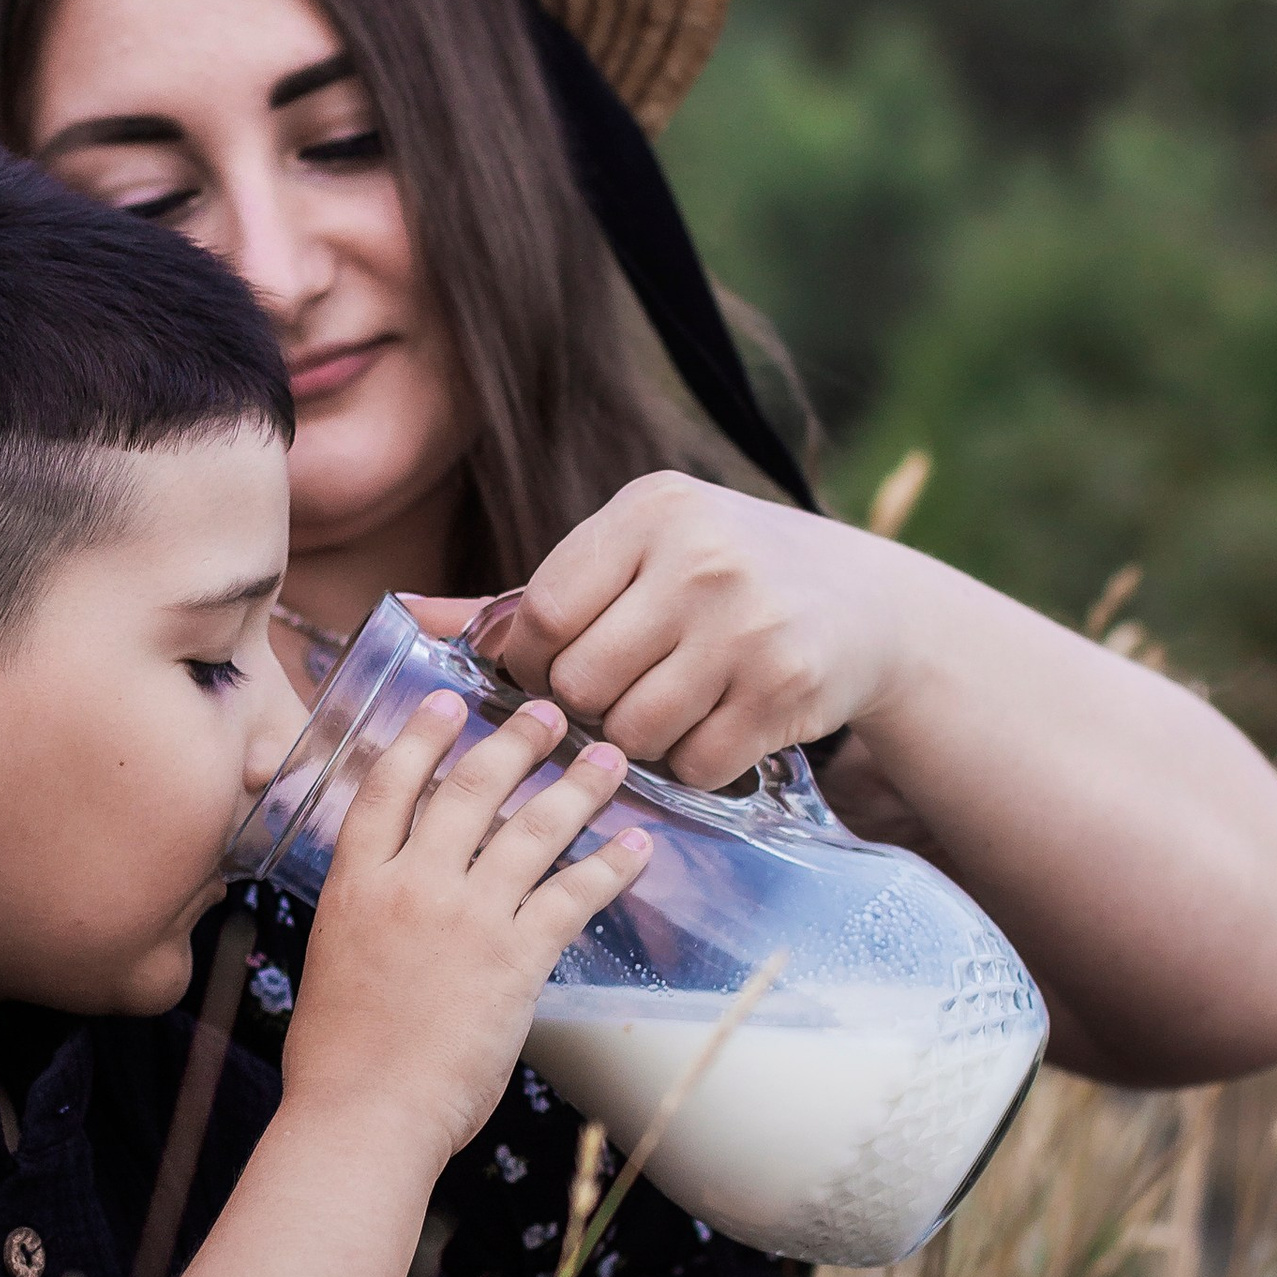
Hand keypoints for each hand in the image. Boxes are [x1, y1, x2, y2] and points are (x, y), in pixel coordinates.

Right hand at [285, 693, 648, 1159]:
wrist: (365, 1113)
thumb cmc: (339, 1056)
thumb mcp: (333, 957)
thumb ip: (366, 912)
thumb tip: (395, 888)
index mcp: (355, 883)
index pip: (389, 787)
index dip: (421, 737)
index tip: (448, 701)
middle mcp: (411, 884)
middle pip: (470, 788)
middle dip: (516, 741)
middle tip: (550, 713)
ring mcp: (467, 917)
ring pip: (532, 829)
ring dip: (578, 788)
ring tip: (609, 761)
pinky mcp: (515, 958)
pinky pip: (572, 895)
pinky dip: (610, 867)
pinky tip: (636, 847)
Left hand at [476, 474, 905, 790]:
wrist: (866, 602)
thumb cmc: (721, 575)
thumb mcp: (635, 553)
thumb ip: (527, 593)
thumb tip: (410, 615)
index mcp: (651, 510)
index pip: (542, 613)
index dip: (526, 662)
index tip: (546, 670)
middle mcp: (701, 560)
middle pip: (578, 682)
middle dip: (580, 707)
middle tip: (610, 696)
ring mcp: (749, 626)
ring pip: (631, 731)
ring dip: (632, 742)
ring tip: (659, 710)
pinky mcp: (787, 690)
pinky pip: (693, 764)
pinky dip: (689, 765)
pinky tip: (710, 728)